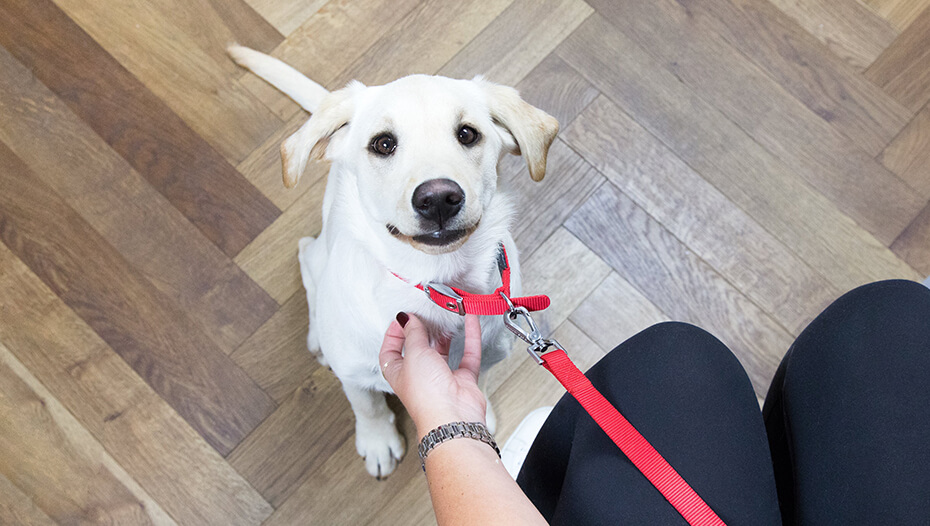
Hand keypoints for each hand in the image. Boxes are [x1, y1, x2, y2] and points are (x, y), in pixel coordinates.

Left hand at [379, 312, 486, 438]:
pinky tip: (470, 321)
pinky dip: (470, 336)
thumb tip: (407, 318)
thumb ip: (412, 333)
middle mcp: (419, 377)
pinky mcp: (463, 381)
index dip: (393, 334)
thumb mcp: (413, 354)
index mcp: (399, 373)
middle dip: (422, 331)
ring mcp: (442, 379)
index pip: (390, 351)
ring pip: (444, 351)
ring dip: (446, 334)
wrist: (452, 418)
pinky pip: (468, 354)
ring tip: (447, 316)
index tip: (402, 319)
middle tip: (426, 313)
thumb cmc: (426, 395)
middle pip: (418, 349)